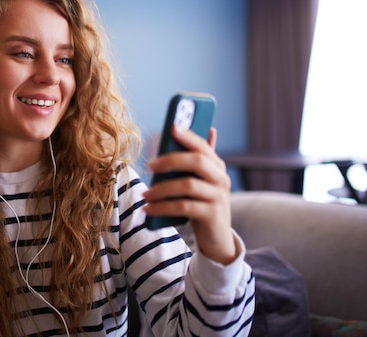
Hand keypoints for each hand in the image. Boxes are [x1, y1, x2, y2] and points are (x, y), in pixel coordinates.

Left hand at [143, 126, 235, 264]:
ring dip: (162, 188)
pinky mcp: (212, 215)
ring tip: (145, 194)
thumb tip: (206, 130)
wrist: (217, 238)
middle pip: (197, 161)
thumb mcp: (200, 182)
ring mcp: (219, 197)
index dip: (189, 136)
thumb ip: (197, 161)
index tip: (172, 127)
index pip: (203, 146)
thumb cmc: (202, 204)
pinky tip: (149, 209)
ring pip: (188, 185)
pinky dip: (163, 207)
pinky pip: (184, 207)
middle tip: (149, 164)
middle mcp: (221, 178)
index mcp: (217, 166)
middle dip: (171, 159)